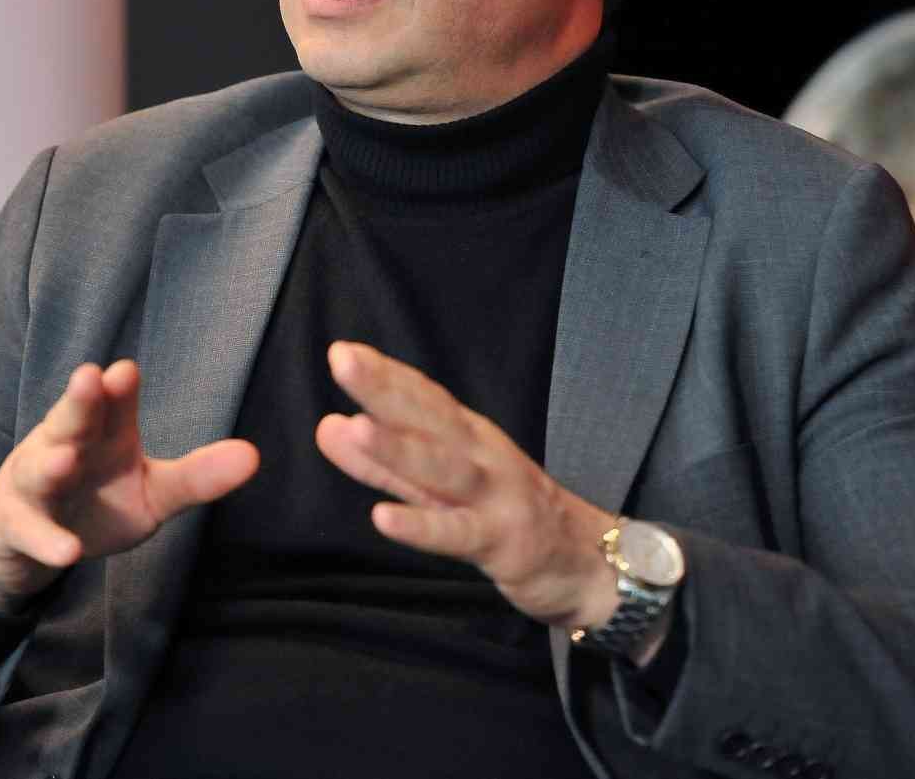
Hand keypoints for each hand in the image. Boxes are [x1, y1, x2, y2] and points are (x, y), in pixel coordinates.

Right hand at [0, 359, 258, 613]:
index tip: (126, 372)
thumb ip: (198, 476)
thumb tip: (254, 455)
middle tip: (90, 378)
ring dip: (51, 464)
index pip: (111, 405)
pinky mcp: (19, 526)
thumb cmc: (98, 500)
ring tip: (66, 460)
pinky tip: (68, 552)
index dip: (118, 390)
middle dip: (80, 402)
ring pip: (40, 470)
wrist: (25, 539)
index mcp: (103, 435)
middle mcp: (66, 448)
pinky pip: (31, 532)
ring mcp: (37, 485)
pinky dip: (47, 541)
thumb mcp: (154, 491)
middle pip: (72, 421)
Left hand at [315, 341, 619, 629]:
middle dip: (385, 387)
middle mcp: (481, 455)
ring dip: (398, 447)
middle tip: (342, 360)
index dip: (384, 372)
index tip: (343, 350)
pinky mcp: (502, 541)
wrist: (587, 563)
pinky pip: (456, 534)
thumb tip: (327, 425)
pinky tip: (382, 519)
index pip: (422, 397)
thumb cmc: (507, 514)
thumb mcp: (439, 486)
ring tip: (356, 427)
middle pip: (429, 417)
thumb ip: (382, 462)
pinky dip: (420, 527)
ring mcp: (495, 496)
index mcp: (467, 436)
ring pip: (442, 468)